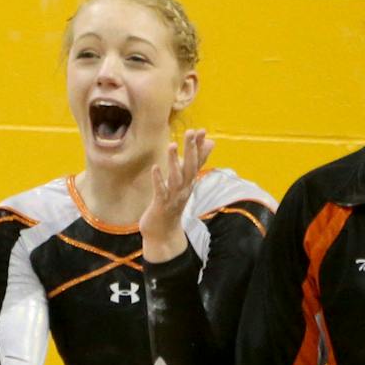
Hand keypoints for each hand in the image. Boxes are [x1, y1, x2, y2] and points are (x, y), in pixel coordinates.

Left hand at [141, 129, 212, 263]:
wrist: (163, 234)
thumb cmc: (172, 205)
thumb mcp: (184, 185)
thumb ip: (194, 165)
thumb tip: (209, 146)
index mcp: (189, 183)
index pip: (197, 162)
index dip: (200, 147)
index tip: (202, 130)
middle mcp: (184, 189)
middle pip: (190, 167)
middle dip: (191, 149)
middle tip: (191, 131)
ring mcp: (173, 197)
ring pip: (176, 178)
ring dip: (174, 162)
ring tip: (172, 145)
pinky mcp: (161, 205)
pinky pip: (160, 191)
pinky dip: (158, 180)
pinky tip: (155, 168)